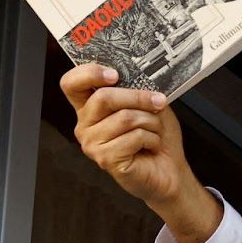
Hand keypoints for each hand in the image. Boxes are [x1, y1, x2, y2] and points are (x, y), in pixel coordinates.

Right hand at [60, 65, 221, 242]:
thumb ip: (135, 88)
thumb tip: (136, 73)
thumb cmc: (157, 137)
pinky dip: (151, 138)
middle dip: (138, 97)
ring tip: (155, 131)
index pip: (71, 83)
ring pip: (124, 117)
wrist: (170, 170)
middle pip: (103, 97)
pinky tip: (151, 146)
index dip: (89, 73)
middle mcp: (85, 125)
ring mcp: (92, 144)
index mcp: (90, 108)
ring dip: (150, 122)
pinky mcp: (106, 159)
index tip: (114, 74)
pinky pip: (133, 137)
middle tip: (158, 102)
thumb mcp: (148, 104)